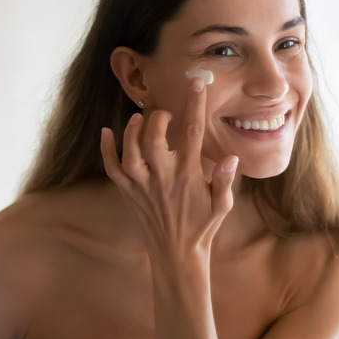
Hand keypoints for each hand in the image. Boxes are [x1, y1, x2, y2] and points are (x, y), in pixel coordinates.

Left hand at [100, 77, 237, 259]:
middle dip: (157, 118)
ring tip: (137, 119)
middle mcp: (163, 178)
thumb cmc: (202, 227)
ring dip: (131, 131)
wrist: (177, 254)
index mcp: (188, 176)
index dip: (195, 105)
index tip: (196, 84)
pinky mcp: (129, 193)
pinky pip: (113, 169)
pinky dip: (106, 150)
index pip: (193, 133)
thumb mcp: (222, 205)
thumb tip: (231, 158)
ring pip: (130, 151)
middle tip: (164, 113)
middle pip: (154, 139)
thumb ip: (225, 180)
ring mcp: (142, 186)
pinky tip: (106, 133)